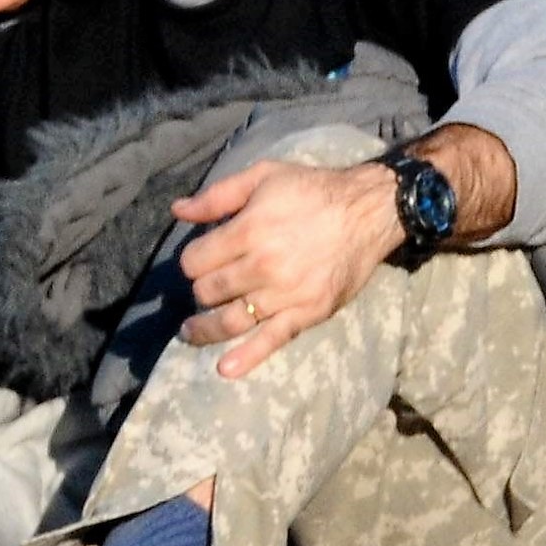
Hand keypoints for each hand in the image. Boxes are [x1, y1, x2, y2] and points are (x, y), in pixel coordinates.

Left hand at [171, 159, 405, 377]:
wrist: (368, 212)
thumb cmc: (313, 190)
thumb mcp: (263, 176)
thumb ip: (217, 195)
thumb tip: (177, 210)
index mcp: (248, 231)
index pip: (195, 261)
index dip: (192, 260)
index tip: (200, 258)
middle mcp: (262, 266)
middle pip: (209, 291)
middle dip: (201, 290)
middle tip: (207, 286)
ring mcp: (285, 294)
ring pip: (230, 320)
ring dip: (205, 328)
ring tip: (191, 331)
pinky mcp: (307, 313)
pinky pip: (271, 340)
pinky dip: (246, 358)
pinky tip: (225, 369)